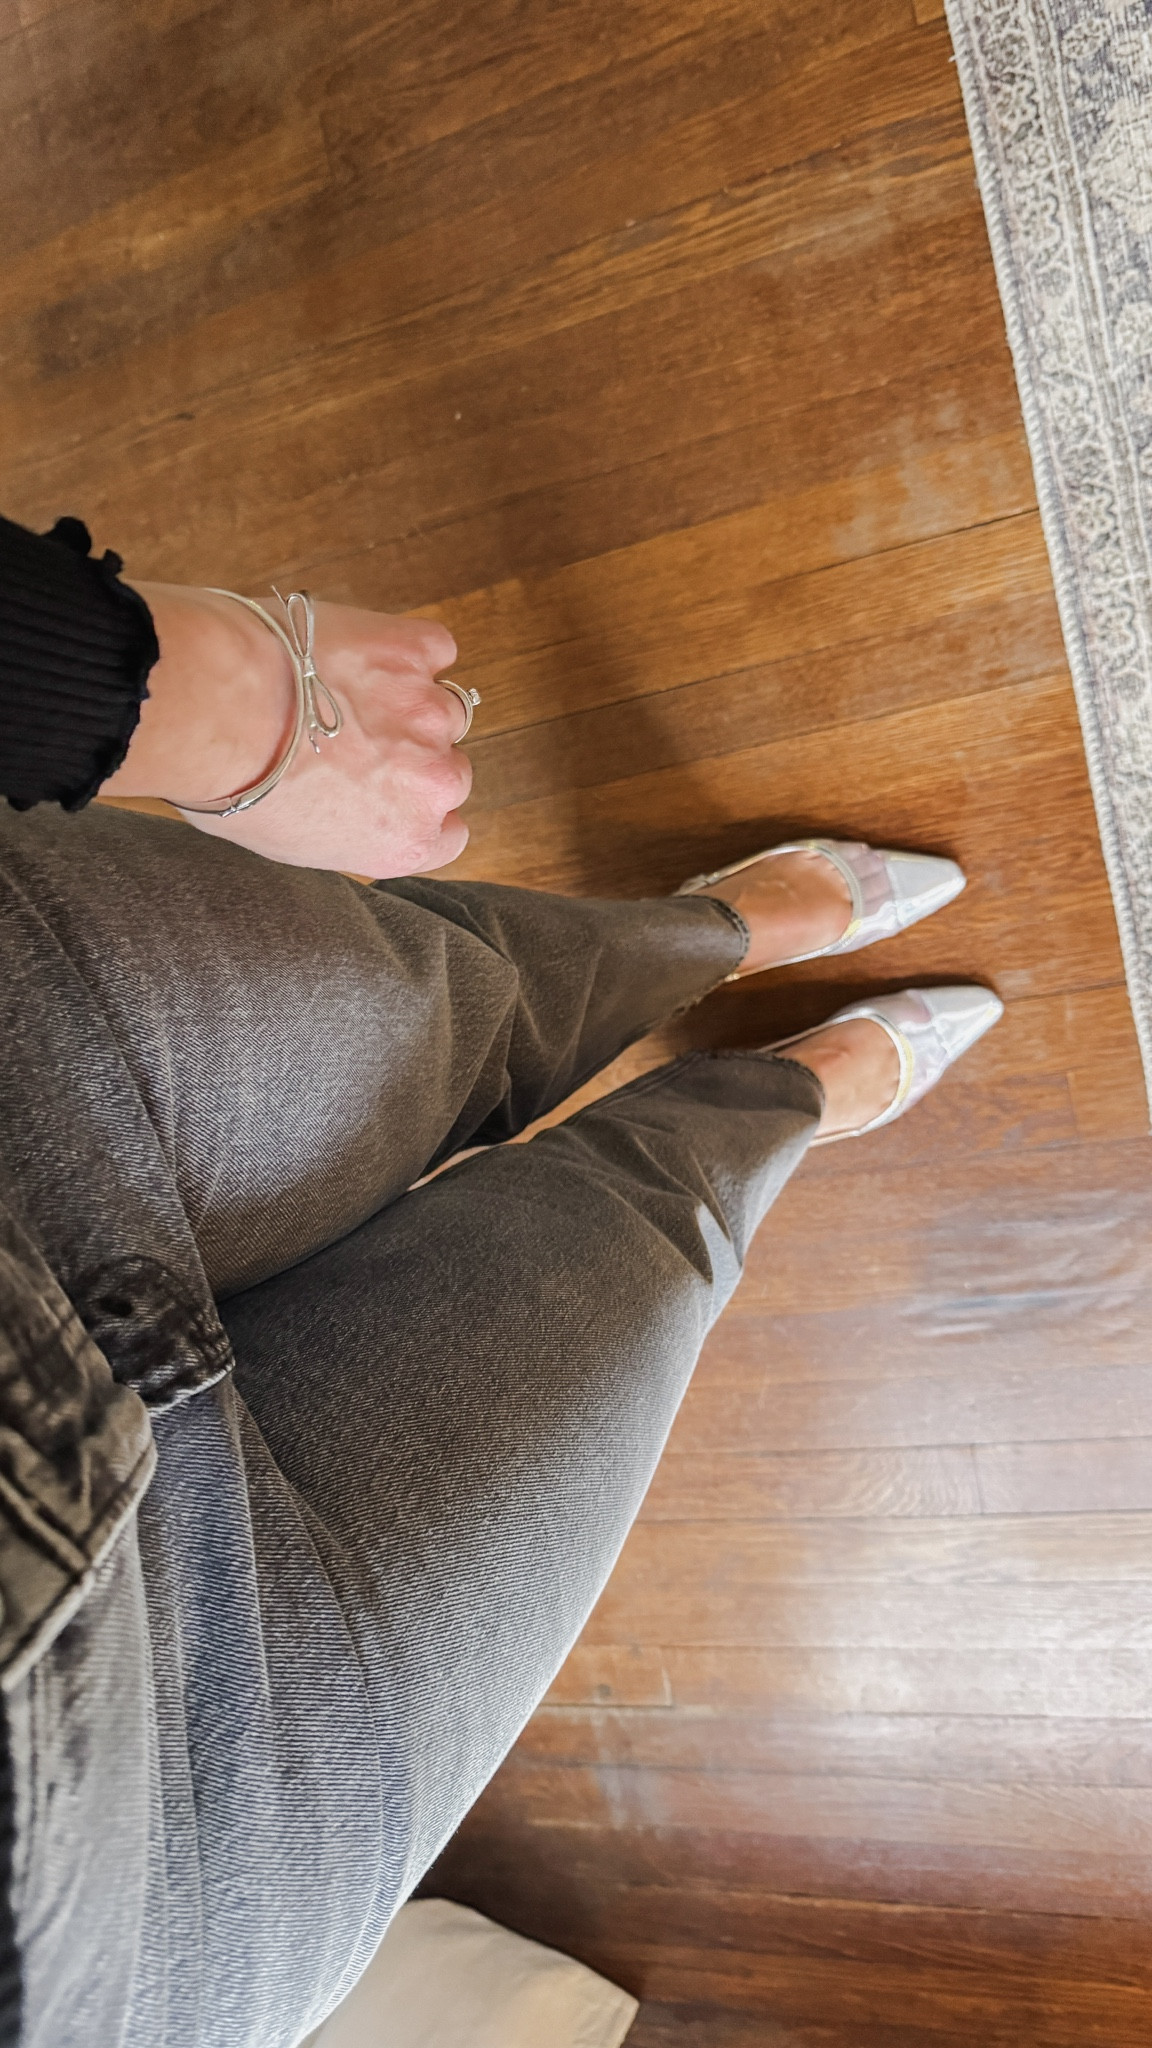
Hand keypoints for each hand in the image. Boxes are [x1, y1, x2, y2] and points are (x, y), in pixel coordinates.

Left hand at [101, 584, 469, 875]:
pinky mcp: (414, 650)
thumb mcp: (284, 840)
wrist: (217, 707)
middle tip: (355, 741)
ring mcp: (428, 713)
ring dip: (409, 703)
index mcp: (404, 840)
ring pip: (445, 711)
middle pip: (451, 772)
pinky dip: (409, 649)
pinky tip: (362, 652)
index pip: (448, 835)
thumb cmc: (231, 780)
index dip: (414, 809)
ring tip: (348, 693)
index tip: (385, 795)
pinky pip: (435, 648)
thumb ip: (339, 829)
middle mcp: (432, 783)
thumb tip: (334, 804)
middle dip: (411, 758)